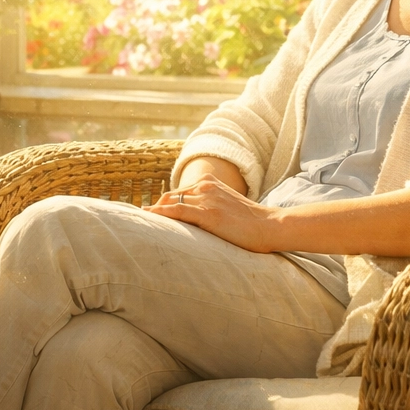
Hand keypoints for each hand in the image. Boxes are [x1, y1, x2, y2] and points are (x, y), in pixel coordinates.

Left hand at [145, 175, 281, 252]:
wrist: (269, 226)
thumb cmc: (251, 223)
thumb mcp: (227, 207)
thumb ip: (210, 207)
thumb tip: (196, 220)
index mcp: (210, 183)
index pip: (177, 193)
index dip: (162, 205)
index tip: (150, 214)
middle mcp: (205, 186)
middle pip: (170, 197)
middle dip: (154, 209)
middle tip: (139, 221)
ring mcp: (206, 199)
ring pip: (170, 204)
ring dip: (154, 214)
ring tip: (139, 223)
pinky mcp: (208, 213)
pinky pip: (177, 212)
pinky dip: (161, 215)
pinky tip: (150, 220)